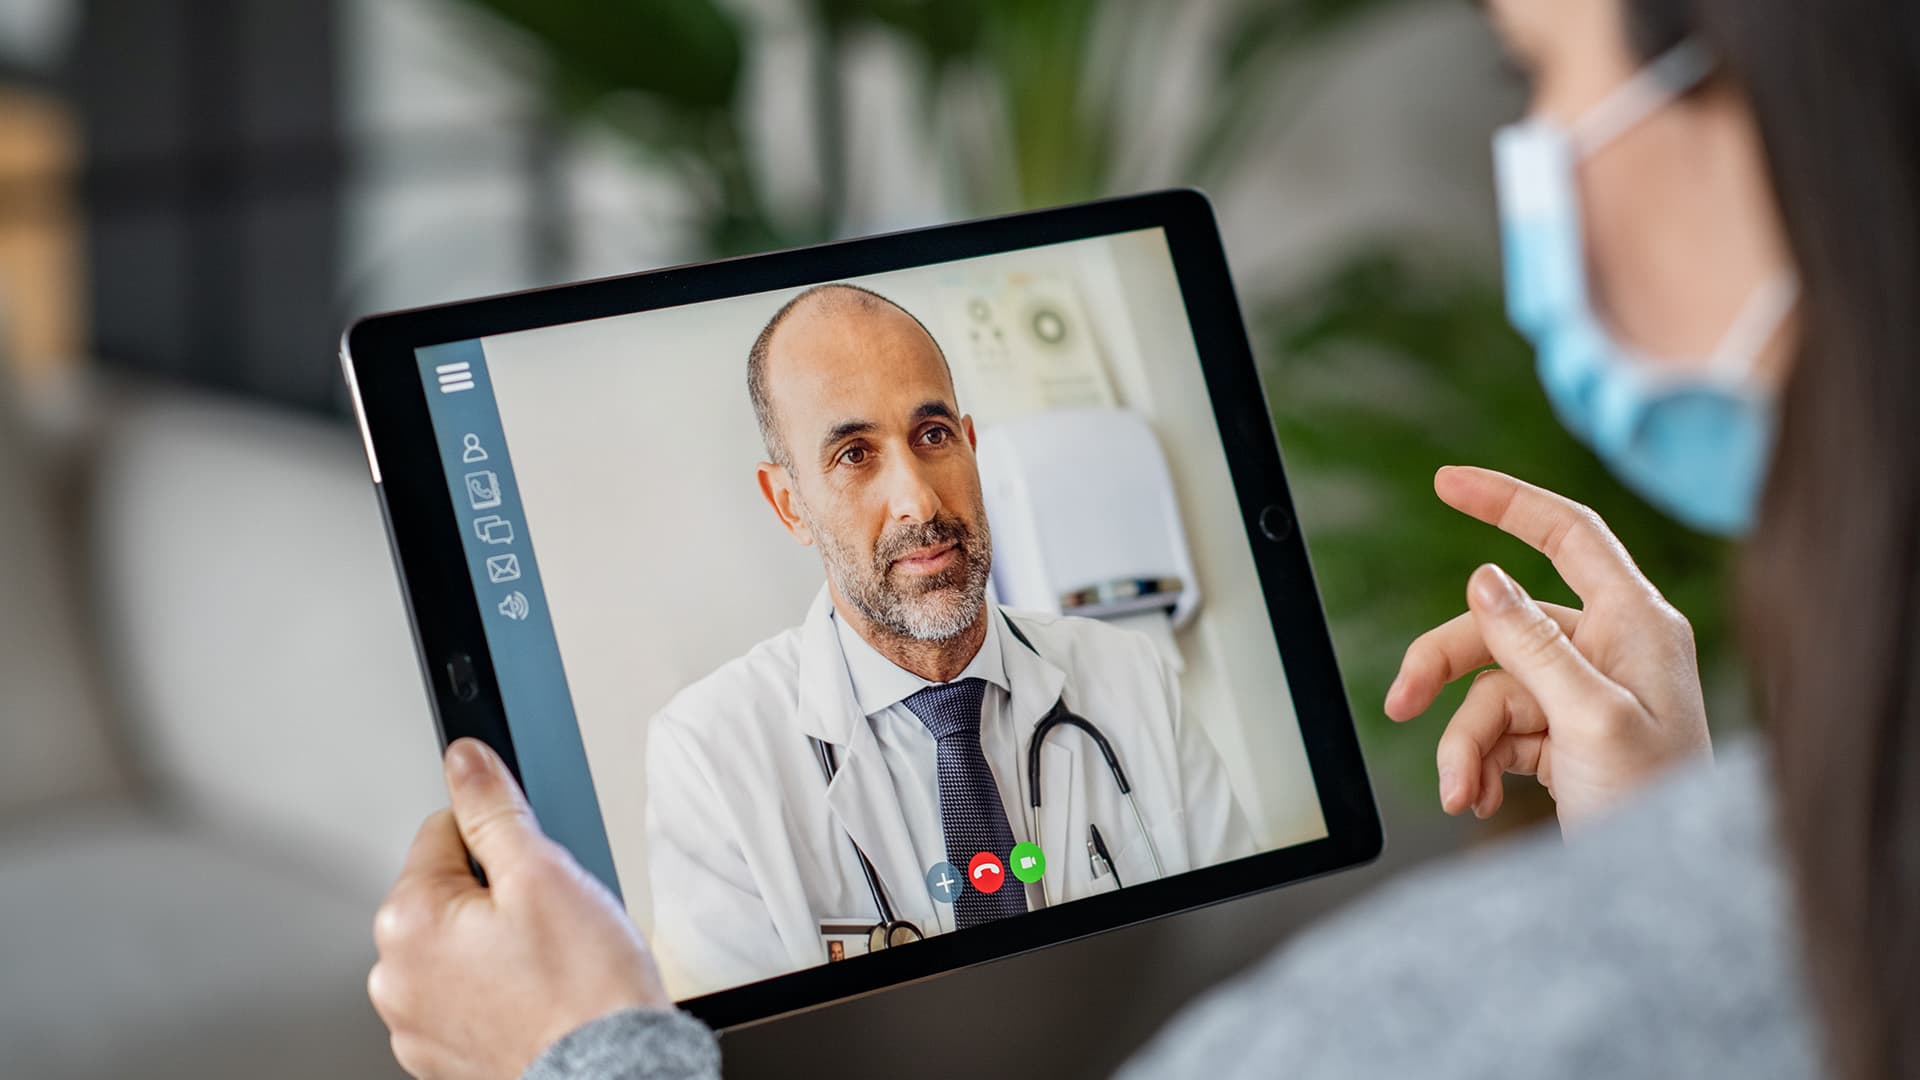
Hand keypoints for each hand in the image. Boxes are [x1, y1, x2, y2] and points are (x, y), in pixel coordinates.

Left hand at [369, 738, 669, 1078]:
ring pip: (458, 942)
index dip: (500, 839)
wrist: (611, 1074)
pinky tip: (537, 993)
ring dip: (495, 941)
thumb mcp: (543, 871)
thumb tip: (464, 760)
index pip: (443, 830)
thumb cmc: (584, 991)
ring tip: (549, 961)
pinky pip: (465, 993)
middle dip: (496, 892)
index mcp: (406, 921)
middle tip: (550, 918)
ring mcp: (416, 1021)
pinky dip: (497, 988)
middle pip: (448, 890)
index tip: (533, 867)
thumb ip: (493, 807)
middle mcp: (395, 976)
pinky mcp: (442, 1053)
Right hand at [1385, 467, 1712, 828]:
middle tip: (1399, 703)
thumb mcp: (1589, 720)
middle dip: (1443, 668)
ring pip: (1490, 688)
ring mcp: (1585, 697)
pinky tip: (1476, 798)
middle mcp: (1610, 651)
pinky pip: (1499, 732)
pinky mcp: (1565, 741)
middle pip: (1500, 624)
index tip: (1447, 481)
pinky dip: (1478, 764)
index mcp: (1634, 625)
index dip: (1507, 501)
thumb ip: (1533, 644)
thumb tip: (1485, 577)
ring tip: (1460, 790)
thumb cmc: (1654, 807)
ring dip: (1463, 742)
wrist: (1662, 895)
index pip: (1568, 535)